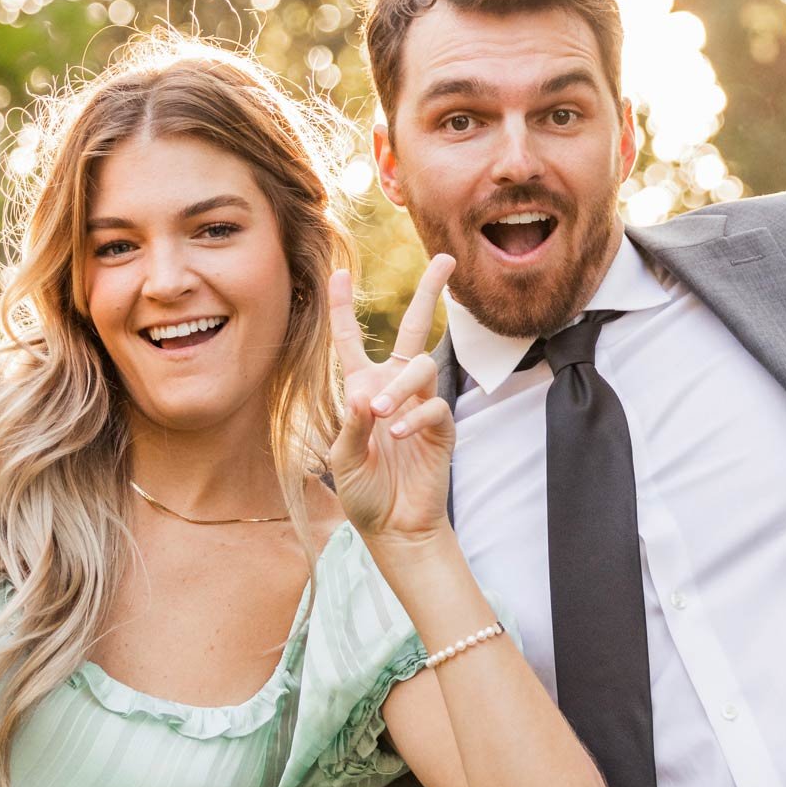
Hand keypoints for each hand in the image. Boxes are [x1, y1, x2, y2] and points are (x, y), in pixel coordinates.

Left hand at [326, 255, 455, 542]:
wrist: (394, 526)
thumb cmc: (364, 492)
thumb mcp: (344, 459)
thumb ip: (352, 427)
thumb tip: (365, 396)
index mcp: (361, 387)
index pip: (351, 340)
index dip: (342, 307)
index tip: (339, 271)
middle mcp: (393, 387)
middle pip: (414, 328)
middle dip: (429, 292)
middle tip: (446, 260)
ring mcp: (420, 404)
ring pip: (421, 368)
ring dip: (399, 388)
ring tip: (382, 415)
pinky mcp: (441, 427)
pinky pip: (434, 406)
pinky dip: (416, 417)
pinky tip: (400, 434)